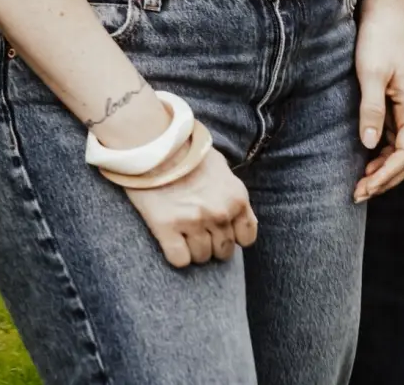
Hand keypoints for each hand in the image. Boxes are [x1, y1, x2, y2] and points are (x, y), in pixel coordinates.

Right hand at [125, 146, 257, 267]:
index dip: (234, 236)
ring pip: (202, 257)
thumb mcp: (222, 170)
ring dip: (194, 249)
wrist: (156, 145)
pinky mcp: (167, 228)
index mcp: (236, 197)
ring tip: (184, 231)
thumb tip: (242, 219)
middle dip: (213, 243)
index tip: (222, 231)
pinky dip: (177, 255)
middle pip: (224, 251)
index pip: (247, 237)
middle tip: (199, 229)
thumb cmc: (189, 155)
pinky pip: (180, 260)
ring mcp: (193, 221)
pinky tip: (172, 238)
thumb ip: (234, 195)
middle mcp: (219, 212)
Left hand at [353, 0, 403, 202]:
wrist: (385, 15)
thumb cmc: (379, 40)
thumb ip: (371, 108)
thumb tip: (368, 144)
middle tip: (359, 192)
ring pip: (403, 153)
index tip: (365, 187)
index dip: (387, 175)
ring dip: (385, 171)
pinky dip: (384, 157)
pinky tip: (367, 161)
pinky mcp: (400, 108)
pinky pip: (396, 141)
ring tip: (361, 183)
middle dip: (386, 179)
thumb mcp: (371, 73)